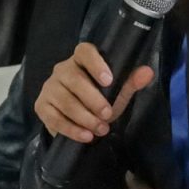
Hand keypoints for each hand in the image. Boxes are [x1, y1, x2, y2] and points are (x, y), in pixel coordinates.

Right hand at [32, 41, 154, 143]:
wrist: (76, 119)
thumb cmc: (98, 99)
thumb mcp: (117, 91)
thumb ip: (131, 82)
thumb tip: (148, 72)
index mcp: (80, 60)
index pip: (84, 51)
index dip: (96, 63)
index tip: (108, 80)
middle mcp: (62, 70)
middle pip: (74, 80)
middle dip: (93, 99)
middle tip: (108, 115)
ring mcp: (49, 88)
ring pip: (64, 101)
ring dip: (84, 117)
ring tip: (101, 129)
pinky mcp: (41, 107)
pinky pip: (54, 118)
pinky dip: (71, 129)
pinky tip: (85, 136)